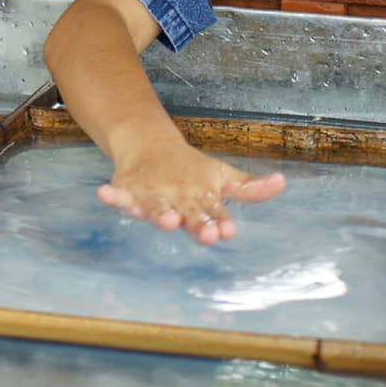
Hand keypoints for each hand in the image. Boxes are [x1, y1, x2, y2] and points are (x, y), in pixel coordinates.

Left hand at [102, 137, 285, 243]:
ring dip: (159, 216)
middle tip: (205, 235)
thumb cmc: (189, 173)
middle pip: (187, 219)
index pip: (214, 217)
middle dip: (195, 226)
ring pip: (155, 212)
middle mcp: (176, 209)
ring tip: (166, 220)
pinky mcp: (125, 194)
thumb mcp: (221, 176)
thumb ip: (250, 187)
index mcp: (200, 208)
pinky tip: (103, 193)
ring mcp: (150, 202)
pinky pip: (118, 197)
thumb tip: (282, 183)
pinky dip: (111, 198)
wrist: (149, 152)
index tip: (227, 230)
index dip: (219, 223)